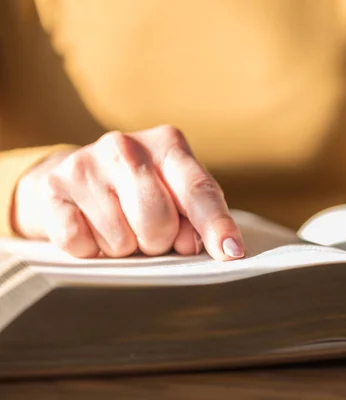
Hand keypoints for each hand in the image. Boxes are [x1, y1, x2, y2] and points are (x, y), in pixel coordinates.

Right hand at [12, 125, 244, 259]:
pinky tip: (90, 228)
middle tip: (150, 234)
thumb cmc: (137, 190)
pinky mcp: (52, 190)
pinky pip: (82, 245)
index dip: (216, 225)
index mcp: (167, 144)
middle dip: (158, 241)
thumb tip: (193, 245)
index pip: (198, 190)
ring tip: (118, 226)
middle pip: (158, 223)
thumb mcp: (174, 193)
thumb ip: (194, 217)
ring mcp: (84, 165)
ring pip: (121, 241)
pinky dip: (91, 249)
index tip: (231, 252)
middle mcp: (125, 147)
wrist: (69, 177)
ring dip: (124, 247)